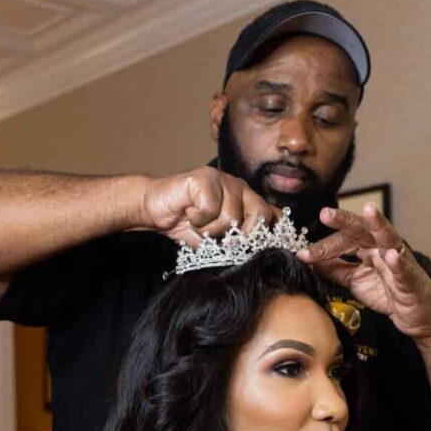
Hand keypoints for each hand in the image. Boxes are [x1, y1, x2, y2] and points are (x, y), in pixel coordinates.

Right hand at [139, 168, 278, 247]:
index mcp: (248, 201)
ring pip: (231, 217)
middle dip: (241, 236)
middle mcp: (241, 188)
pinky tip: (189, 213)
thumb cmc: (187, 226)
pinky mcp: (205, 177)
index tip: (256, 249)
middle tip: (219, 239)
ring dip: (210, 230)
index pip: (275, 216)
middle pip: (261, 214)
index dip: (269, 235)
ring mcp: (224, 180)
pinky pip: (211, 209)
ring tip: (198, 224)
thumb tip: (263, 253)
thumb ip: (242, 242)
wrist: (155, 210)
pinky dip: (197, 220)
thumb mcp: (220, 241)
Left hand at [298, 202, 430, 339]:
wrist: (418, 316)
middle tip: (325, 213)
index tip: (302, 254)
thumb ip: (336, 269)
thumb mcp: (356, 281)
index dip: (323, 247)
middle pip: (362, 230)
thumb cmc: (389, 294)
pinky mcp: (411, 280)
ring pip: (388, 239)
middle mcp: (383, 249)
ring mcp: (400, 262)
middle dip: (344, 221)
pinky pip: (404, 269)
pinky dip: (399, 262)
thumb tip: (310, 261)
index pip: (343, 240)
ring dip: (378, 224)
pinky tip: (392, 255)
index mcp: (368, 248)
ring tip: (368, 210)